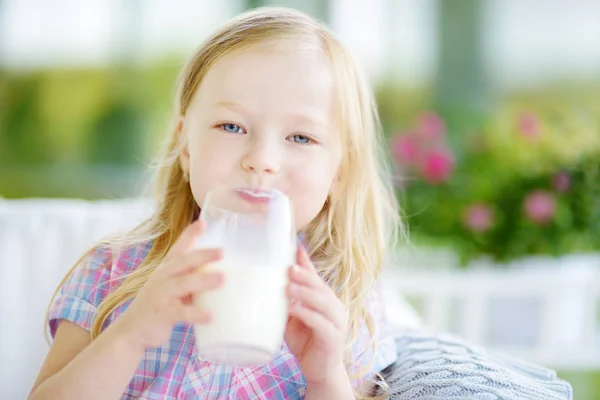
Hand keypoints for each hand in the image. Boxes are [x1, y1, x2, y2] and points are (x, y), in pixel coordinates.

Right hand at [113, 219, 223, 349]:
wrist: (131, 331)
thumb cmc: (157, 305)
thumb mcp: (171, 286)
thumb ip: (190, 277)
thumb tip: (221, 272)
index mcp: (166, 269)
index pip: (179, 248)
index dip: (190, 234)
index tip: (203, 222)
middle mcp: (163, 278)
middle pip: (183, 262)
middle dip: (203, 255)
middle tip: (222, 251)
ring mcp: (161, 295)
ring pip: (183, 284)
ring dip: (203, 280)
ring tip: (222, 279)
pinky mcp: (162, 314)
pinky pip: (181, 312)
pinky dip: (196, 313)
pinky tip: (210, 316)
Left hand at [284, 246, 348, 385]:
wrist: (320, 371)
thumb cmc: (306, 341)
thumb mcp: (294, 317)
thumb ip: (287, 301)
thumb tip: (265, 283)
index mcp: (326, 299)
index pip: (315, 277)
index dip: (306, 263)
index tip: (295, 247)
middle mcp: (335, 307)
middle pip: (320, 287)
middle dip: (305, 276)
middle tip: (289, 268)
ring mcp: (337, 323)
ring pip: (323, 302)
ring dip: (305, 293)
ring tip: (288, 287)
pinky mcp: (333, 339)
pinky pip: (321, 324)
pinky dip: (308, 315)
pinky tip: (295, 310)